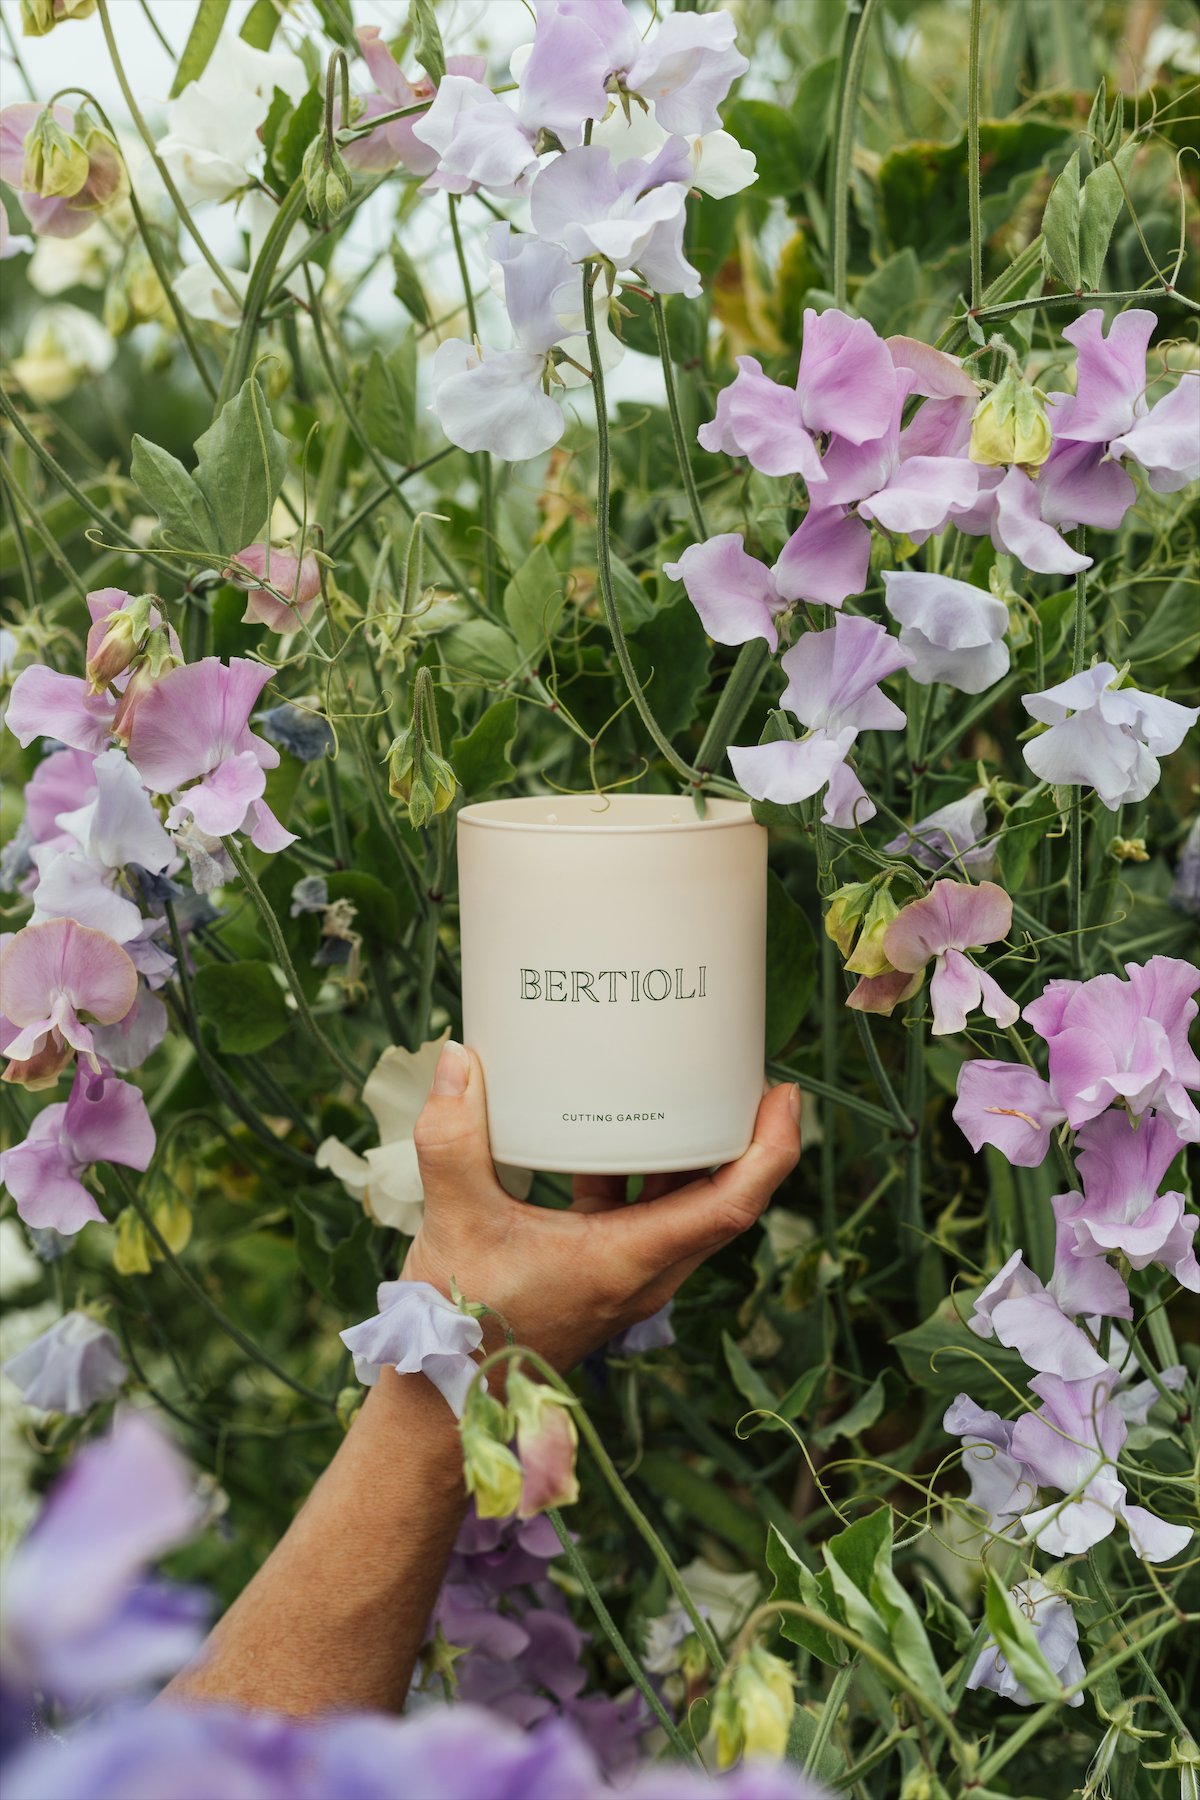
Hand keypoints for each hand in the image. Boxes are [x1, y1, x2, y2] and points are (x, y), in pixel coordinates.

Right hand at [402, 1041, 800, 1371]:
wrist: (445, 1403)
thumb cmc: (459, 1325)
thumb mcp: (454, 1221)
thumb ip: (452, 1138)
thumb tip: (455, 1057)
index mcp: (628, 1260)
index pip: (732, 1205)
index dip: (771, 1149)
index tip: (783, 1095)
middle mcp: (644, 1272)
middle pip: (725, 1201)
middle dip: (747, 1139)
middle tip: (743, 1076)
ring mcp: (628, 1277)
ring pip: (689, 1209)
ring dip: (698, 1156)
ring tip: (693, 1092)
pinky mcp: (605, 1276)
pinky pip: (650, 1217)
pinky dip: (650, 1174)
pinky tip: (620, 1134)